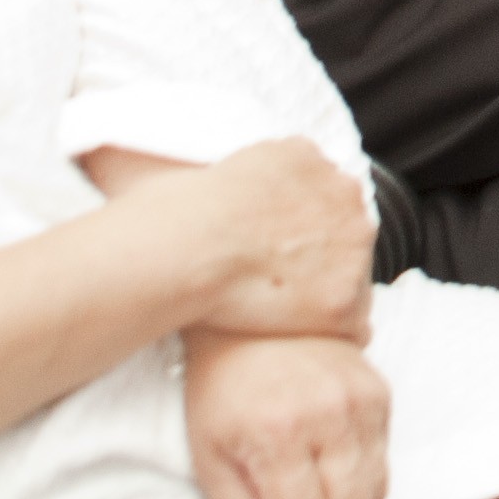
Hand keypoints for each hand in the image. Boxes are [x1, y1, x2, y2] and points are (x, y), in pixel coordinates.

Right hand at [163, 138, 379, 343]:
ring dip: (325, 293)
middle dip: (321, 255)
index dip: (297, 225)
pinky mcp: (343, 297)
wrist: (182, 251)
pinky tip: (297, 341)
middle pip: (346, 228)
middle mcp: (342, 193)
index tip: (273, 247)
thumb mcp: (202, 165)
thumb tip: (146, 163)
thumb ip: (230, 174)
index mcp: (306, 156)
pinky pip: (352, 324)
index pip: (317, 189)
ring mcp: (351, 245)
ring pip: (352, 274)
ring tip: (282, 314)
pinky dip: (329, 334)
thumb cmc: (172, 214)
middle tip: (279, 283)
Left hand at [175, 327, 389, 498]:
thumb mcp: (211, 456)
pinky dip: (359, 474)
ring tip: (314, 495)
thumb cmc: (222, 387)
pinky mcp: (379, 390)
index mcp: (279, 433)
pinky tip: (328, 462)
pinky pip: (383, 457)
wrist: (253, 314)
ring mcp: (361, 399)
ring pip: (375, 489)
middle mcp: (329, 414)